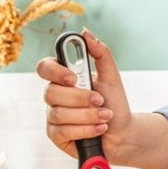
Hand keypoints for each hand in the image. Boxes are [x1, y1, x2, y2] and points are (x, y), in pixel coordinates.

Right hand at [35, 29, 131, 161]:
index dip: (55, 72)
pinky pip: (62, 132)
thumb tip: (85, 32)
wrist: (123, 133)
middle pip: (51, 93)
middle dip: (80, 98)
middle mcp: (54, 95)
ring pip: (59, 114)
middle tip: (100, 101)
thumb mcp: (112, 76)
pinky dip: (85, 130)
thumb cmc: (115, 104)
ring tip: (105, 117)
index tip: (74, 78)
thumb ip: (100, 53)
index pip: (44, 67)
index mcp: (63, 77)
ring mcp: (53, 116)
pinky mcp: (56, 135)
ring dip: (88, 116)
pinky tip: (99, 129)